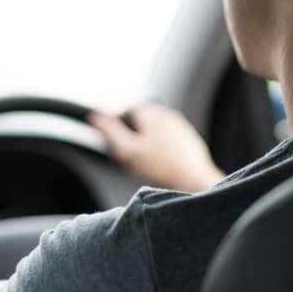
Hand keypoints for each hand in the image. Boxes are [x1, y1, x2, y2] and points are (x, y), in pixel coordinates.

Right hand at [89, 103, 222, 192]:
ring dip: (142, 142)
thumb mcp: (128, 150)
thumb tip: (97, 117)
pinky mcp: (188, 143)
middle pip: (140, 120)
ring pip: (153, 131)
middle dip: (128, 132)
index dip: (111, 116)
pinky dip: (157, 150)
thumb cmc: (163, 169)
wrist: (195, 184)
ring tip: (137, 162)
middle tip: (120, 151)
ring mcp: (180, 129)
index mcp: (152, 114)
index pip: (126, 107)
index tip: (102, 126)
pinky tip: (155, 167)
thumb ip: (110, 131)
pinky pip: (166, 142)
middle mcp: (168, 116)